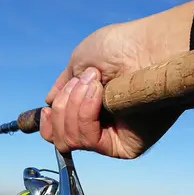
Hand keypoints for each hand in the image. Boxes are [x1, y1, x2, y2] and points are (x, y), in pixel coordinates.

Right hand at [39, 0, 193, 158]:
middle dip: (61, 108)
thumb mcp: (79, 61)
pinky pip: (90, 141)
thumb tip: (47, 103)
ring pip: (72, 140)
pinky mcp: (124, 147)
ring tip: (93, 82)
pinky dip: (85, 115)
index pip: (59, 132)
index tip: (47, 108)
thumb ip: (63, 86)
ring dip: (73, 107)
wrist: (146, 47)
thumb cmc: (120, 48)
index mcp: (89, 110)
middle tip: (79, 83)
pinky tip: (98, 93)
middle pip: (61, 138)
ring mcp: (112, 138)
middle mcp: (100, 128)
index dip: (49, 123)